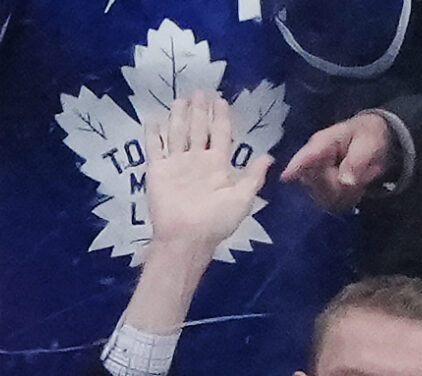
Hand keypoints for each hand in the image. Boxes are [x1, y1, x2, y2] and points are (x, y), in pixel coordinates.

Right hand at [145, 92, 270, 262]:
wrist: (186, 238)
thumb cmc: (215, 220)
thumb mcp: (242, 199)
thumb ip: (253, 177)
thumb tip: (269, 157)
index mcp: (217, 164)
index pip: (220, 133)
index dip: (221, 116)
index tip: (221, 99)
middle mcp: (197, 160)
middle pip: (199, 128)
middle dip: (200, 110)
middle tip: (201, 91)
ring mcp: (176, 164)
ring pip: (178, 132)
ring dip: (179, 115)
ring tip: (181, 98)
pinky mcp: (158, 170)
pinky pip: (154, 147)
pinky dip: (153, 133)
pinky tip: (153, 118)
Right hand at [281, 111, 393, 212]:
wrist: (372, 143)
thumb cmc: (367, 136)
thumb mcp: (367, 143)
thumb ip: (356, 161)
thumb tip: (345, 181)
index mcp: (322, 144)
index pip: (304, 157)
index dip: (294, 168)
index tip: (285, 177)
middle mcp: (313, 163)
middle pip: (316, 185)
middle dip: (337, 184)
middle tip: (358, 171)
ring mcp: (316, 181)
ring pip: (325, 198)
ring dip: (345, 193)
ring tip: (357, 175)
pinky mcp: (322, 195)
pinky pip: (334, 205)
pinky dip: (348, 199)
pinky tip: (355, 186)